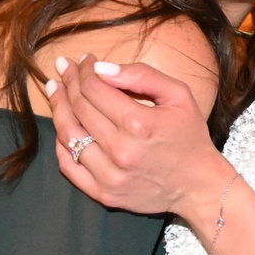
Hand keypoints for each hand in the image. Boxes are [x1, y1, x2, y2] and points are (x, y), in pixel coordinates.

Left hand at [46, 56, 229, 219]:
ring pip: (68, 135)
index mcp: (139, 124)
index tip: (84, 60)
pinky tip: (63, 127)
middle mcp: (120, 150)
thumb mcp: (179, 96)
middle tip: (63, 69)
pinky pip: (68, 166)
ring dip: (58, 109)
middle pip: (78, 108)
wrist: (199, 186)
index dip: (83, 70)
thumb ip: (142, 76)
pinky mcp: (104, 194)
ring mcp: (110, 175)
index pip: (94, 88)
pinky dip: (61, 144)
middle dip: (67, 83)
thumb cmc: (190, 137)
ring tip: (55, 91)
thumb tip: (101, 68)